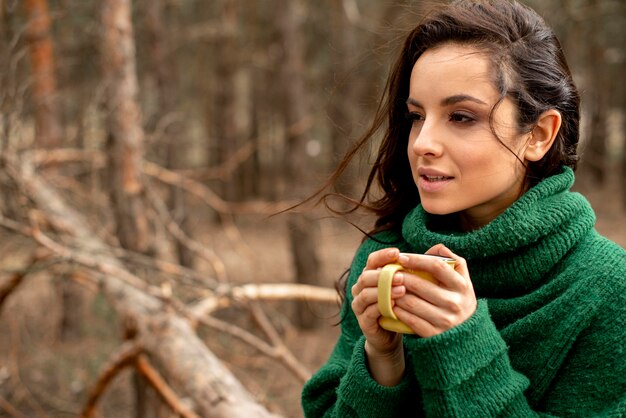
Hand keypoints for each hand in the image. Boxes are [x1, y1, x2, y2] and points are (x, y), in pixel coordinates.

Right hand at [351, 247, 405, 385]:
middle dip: (384, 275)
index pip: (372, 260)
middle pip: (366, 276)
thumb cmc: (401, 306)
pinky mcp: (363, 321)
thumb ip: (413, 270)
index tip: (397, 252)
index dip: (383, 255)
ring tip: (402, 290)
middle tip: (402, 276)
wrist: (391, 335)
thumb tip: (436, 250)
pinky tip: (394, 305)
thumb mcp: (406, 286)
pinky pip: (369, 312)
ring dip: (384, 291)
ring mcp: (359, 305)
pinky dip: (381, 307)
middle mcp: (360, 288)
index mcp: (370, 276)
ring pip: (366, 293)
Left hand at [392, 244, 475, 336]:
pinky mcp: (433, 335)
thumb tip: (435, 248)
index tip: (401, 257)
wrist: (467, 334)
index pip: (437, 266)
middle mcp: (454, 303)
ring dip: (395, 294)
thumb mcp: (463, 280)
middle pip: (419, 285)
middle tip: (389, 273)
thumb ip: (452, 261)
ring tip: (387, 287)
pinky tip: (392, 304)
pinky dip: (397, 310)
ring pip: (411, 303)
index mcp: (462, 286)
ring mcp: (444, 320)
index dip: (417, 259)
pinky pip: (409, 320)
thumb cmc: (459, 299)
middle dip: (400, 277)